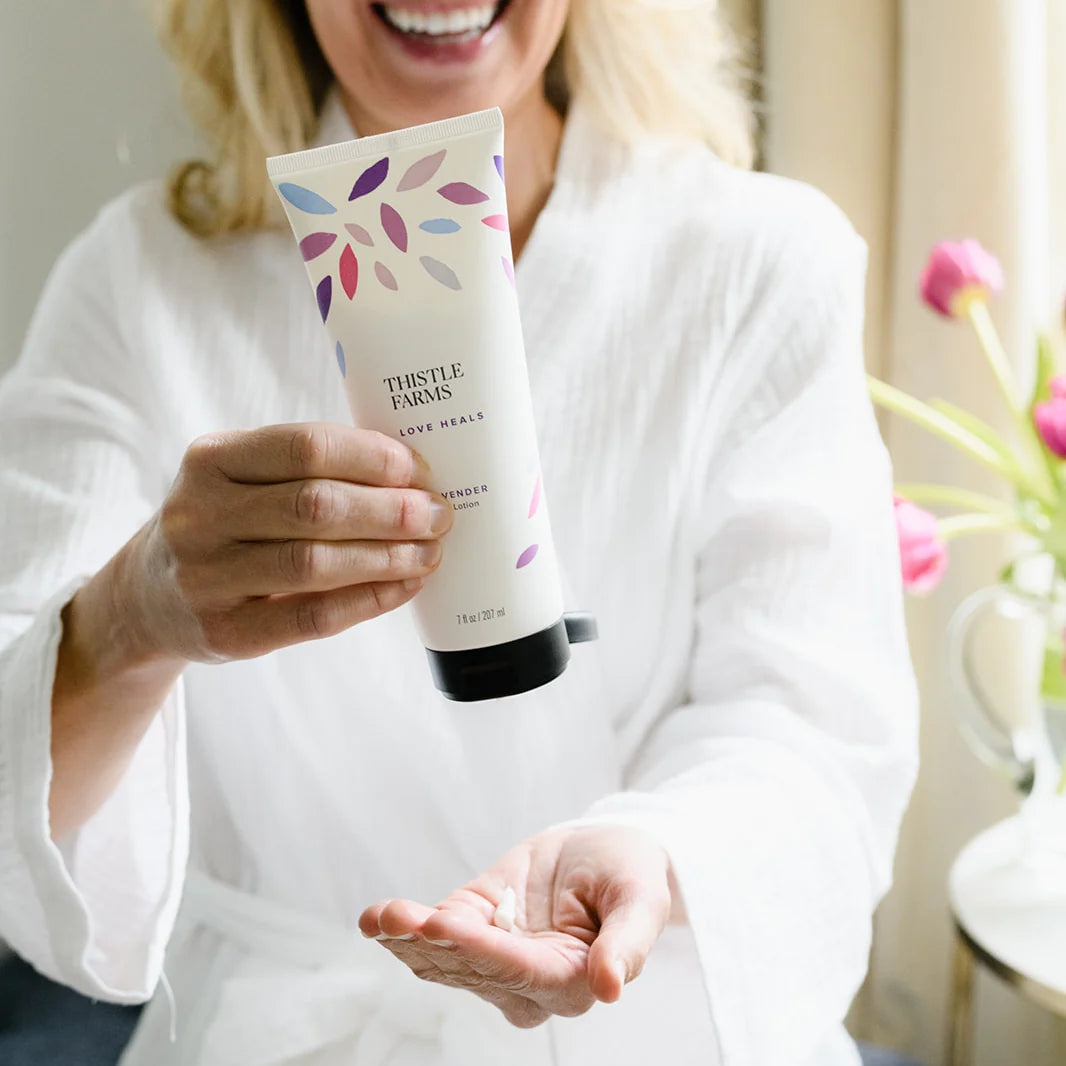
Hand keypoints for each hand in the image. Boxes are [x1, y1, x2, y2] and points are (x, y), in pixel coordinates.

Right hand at [110, 422, 451, 663]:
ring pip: (314, 564)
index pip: (304, 447)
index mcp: (210, 459)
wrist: (148, 597)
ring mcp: (205, 578)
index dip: (371, 458)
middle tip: (438, 514)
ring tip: (429, 552)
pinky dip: (367, 600)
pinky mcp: (224, 632)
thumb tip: (412, 475)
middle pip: (314, 506)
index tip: (417, 470)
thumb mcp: (241, 479)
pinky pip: (309, 618)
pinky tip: (403, 587)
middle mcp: (199, 515)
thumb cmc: (223, 524)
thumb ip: (307, 470)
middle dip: (389, 510)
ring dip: (386, 557)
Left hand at [359, 826, 672, 1028]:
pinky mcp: (472, 929)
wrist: (607, 851)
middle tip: (397, 917)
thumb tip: (612, 986)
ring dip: (409, 937)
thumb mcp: (642, 899)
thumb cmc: (632, 874)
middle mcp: (527, 983)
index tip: (445, 925)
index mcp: (573, 980)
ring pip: (443, 959)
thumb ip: (629, 944)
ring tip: (382, 916)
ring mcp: (494, 959)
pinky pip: (433, 936)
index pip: (521, 971)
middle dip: (433, 941)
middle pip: (472, 967)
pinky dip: (401, 928)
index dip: (481, 949)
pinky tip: (375, 919)